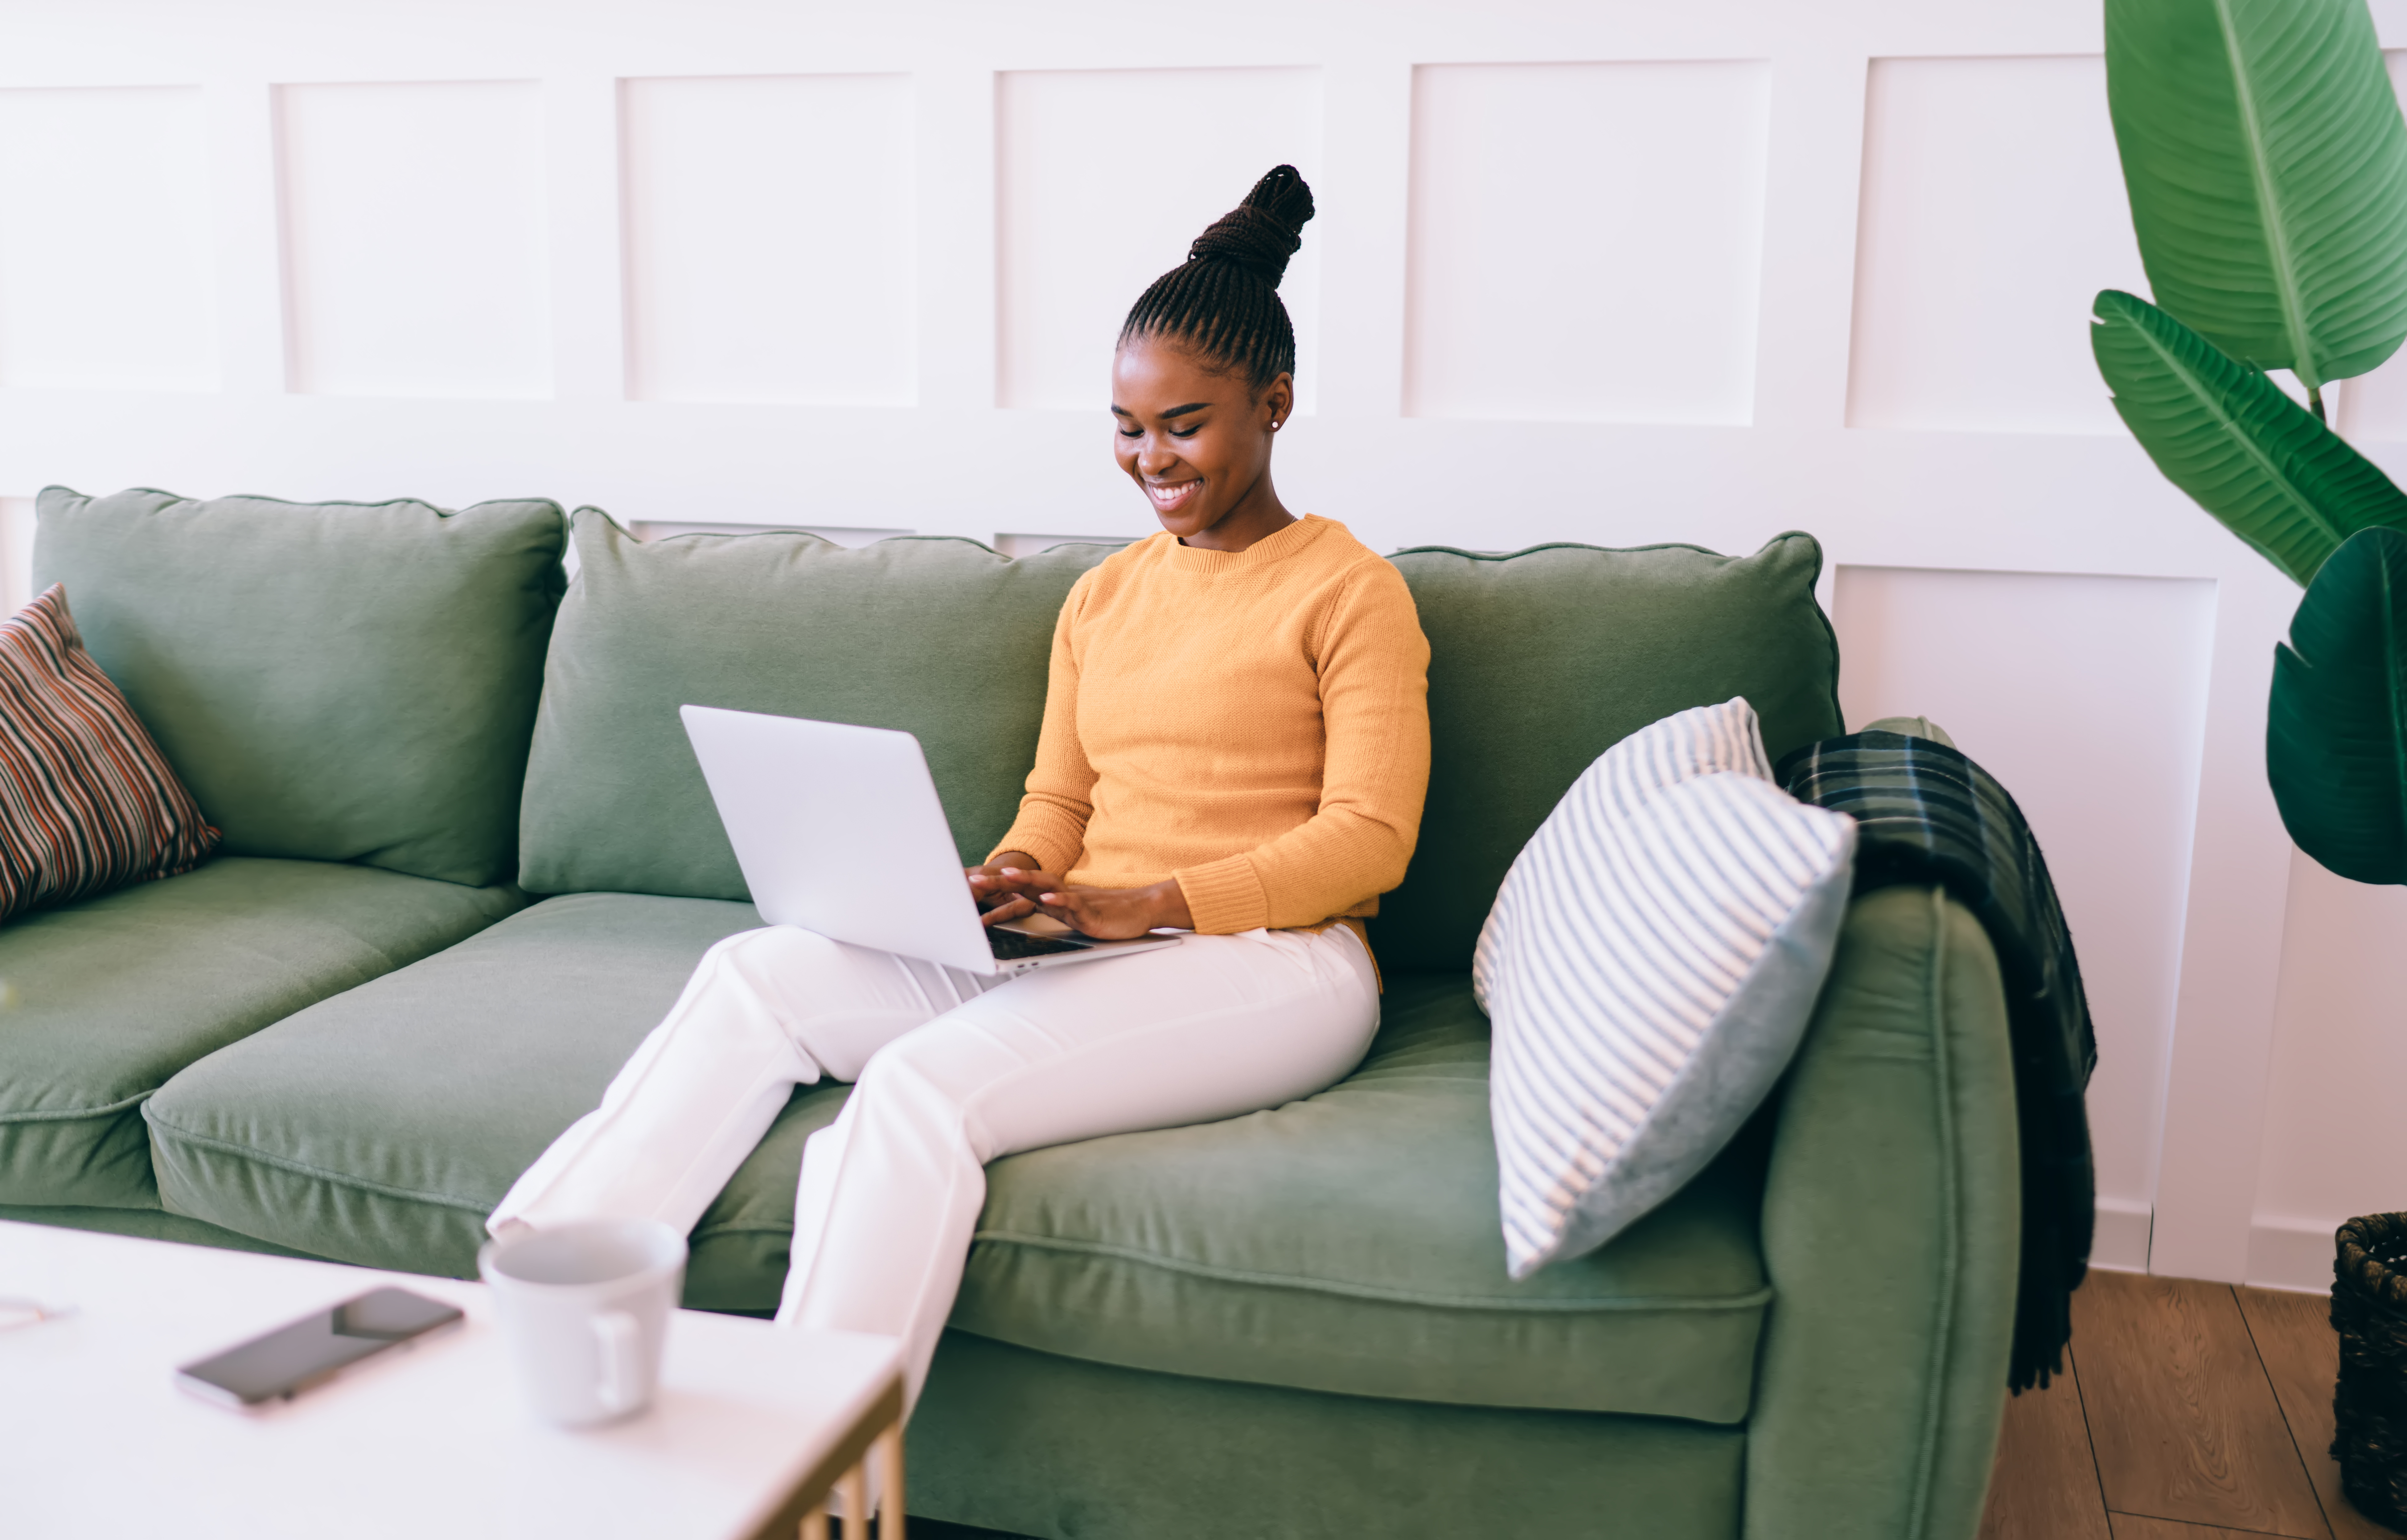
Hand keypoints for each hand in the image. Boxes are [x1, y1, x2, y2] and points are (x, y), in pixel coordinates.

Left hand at [969, 867, 1194, 940]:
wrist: (1139, 911)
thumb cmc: (1103, 913)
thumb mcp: (1068, 913)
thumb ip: (1047, 909)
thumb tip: (1020, 909)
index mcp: (1051, 895)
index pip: (1017, 887)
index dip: (993, 886)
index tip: (967, 886)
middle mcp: (1058, 894)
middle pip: (1024, 882)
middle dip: (997, 881)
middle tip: (972, 881)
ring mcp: (1073, 900)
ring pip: (1045, 887)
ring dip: (1025, 880)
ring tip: (1006, 877)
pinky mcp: (1089, 911)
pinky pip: (1073, 904)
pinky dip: (1059, 900)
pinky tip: (1048, 899)